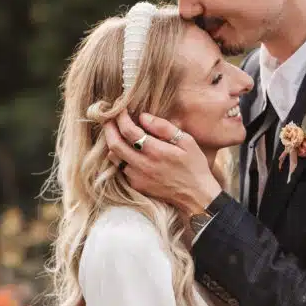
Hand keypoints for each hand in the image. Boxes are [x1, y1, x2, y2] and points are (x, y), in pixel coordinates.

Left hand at [104, 111, 221, 214]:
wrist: (196, 196)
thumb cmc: (194, 166)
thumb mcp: (187, 141)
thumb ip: (164, 127)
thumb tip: (143, 116)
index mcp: (156, 151)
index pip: (129, 131)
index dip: (121, 117)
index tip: (121, 109)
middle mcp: (143, 165)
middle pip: (114, 144)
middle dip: (108, 128)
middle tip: (109, 119)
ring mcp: (137, 177)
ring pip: (114, 157)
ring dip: (112, 143)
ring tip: (116, 133)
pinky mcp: (137, 186)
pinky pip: (121, 168)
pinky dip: (120, 157)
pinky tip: (127, 150)